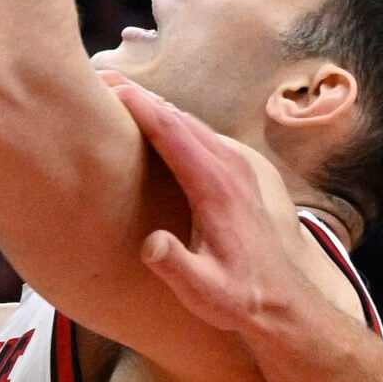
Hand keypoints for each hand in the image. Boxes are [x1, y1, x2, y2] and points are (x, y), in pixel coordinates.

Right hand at [107, 72, 310, 337]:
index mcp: (216, 187)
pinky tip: (151, 121)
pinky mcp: (236, 174)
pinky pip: (197, 134)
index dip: (139, 106)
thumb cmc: (239, 299)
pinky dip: (169, 120)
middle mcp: (229, 168)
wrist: (284, 305)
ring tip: (115, 91)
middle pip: (178, 116)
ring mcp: (236, 168)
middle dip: (138, 94)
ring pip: (188, 122)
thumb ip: (177, 267)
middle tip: (98, 76)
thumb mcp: (205, 292)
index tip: (107, 85)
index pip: (172, 132)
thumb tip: (151, 244)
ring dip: (153, 104)